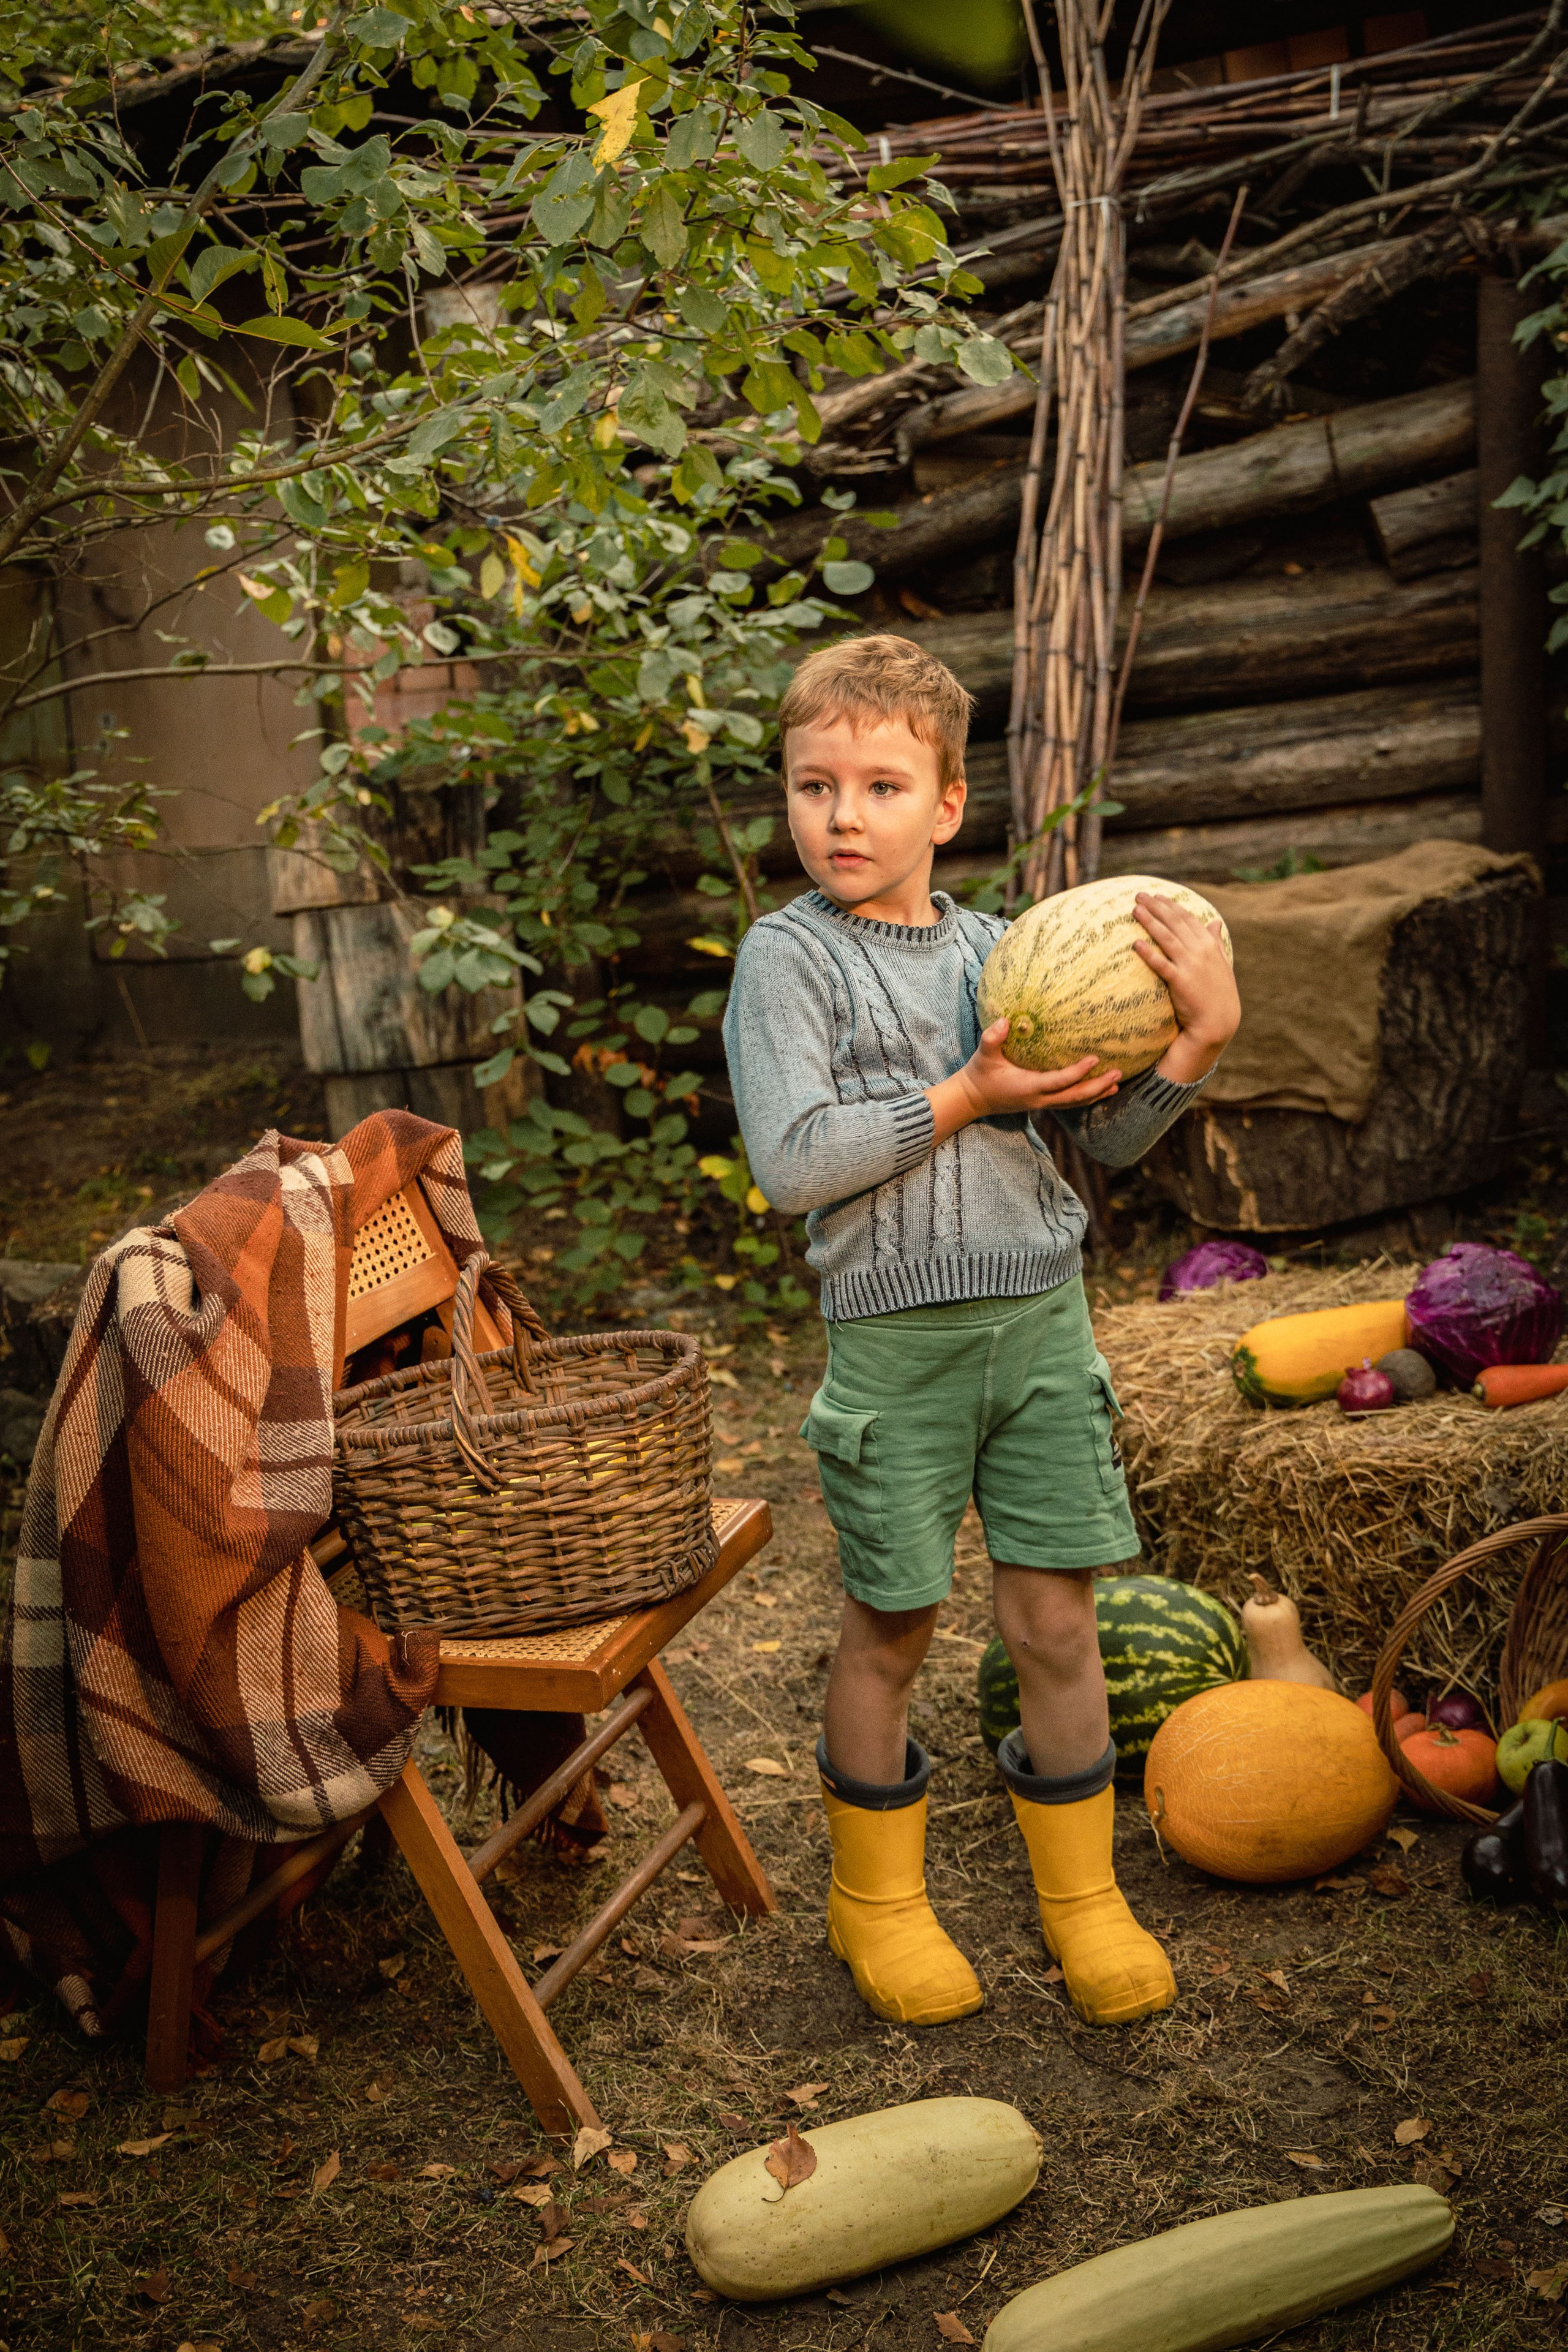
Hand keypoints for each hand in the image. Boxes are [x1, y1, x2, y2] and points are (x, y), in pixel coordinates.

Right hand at [927, 1018, 1120, 1144]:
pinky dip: (1086, 1097)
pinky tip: (1100, 1090)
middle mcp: (1039, 1099)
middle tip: (1118, 1073)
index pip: (1059, 1081)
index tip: (1095, 1058)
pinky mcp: (1042, 1103)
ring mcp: (1042, 1103)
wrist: (973, 1099)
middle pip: (1075, 1097)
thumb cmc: (980, 1074)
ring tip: (1117, 1083)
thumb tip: (1005, 1021)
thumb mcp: (983, 1055)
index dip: (1078, 1072)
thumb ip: (992, 1038)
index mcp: (1028, 1087)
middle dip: (1097, 1086)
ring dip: (1096, 1094)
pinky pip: (1069, 1102)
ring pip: (1075, 1103)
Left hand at [1132, 892, 1239, 1083]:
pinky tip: (1135, 944)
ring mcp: (1191, 966)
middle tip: (1138, 895)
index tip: (1157, 896)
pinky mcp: (1180, 982)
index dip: (1170, 906)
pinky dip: (1149, 954)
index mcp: (1209, 945)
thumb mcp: (1221, 963)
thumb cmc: (1218, 992)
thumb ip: (1215, 941)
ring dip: (1150, 922)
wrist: (1218, 1021)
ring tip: (1134, 909)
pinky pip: (1161, 965)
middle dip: (1156, 907)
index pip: (1187, 919)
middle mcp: (1200, 951)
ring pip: (1167, 938)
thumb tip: (1214, 922)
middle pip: (1174, 923)